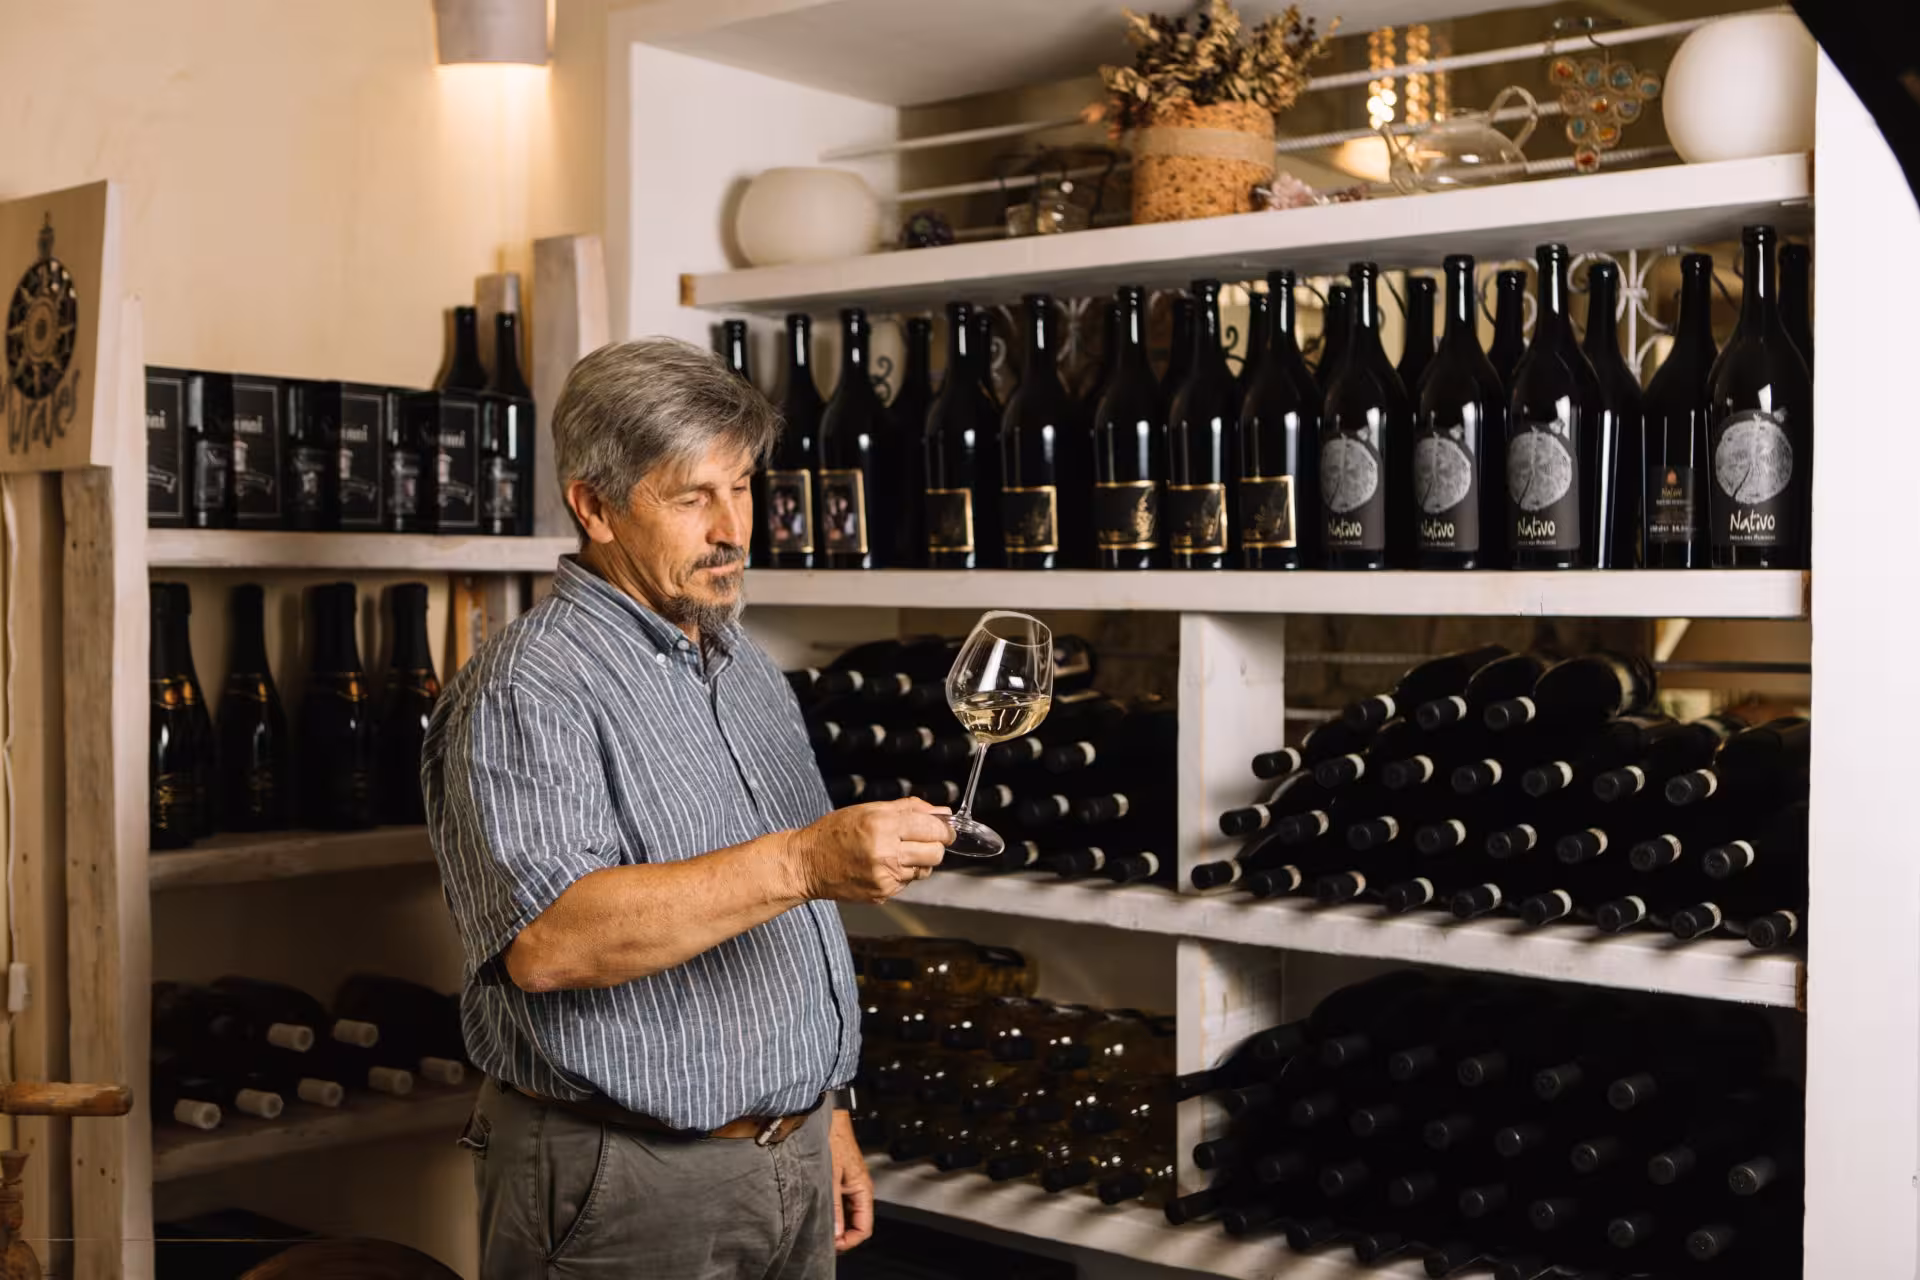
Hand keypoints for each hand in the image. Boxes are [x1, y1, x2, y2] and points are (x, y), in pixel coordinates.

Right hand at [787, 799, 952, 903]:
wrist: (806, 863)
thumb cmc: (835, 832)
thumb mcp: (869, 809)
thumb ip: (910, 809)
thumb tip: (942, 812)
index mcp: (882, 826)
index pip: (933, 830)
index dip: (944, 829)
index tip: (944, 829)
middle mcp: (885, 853)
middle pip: (935, 853)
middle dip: (935, 845)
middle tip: (922, 840)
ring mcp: (884, 877)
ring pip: (924, 870)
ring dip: (918, 861)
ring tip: (895, 852)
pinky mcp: (881, 893)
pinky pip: (907, 882)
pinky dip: (902, 873)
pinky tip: (883, 865)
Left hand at [828, 1109, 873, 1252]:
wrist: (829, 1120)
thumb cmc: (834, 1140)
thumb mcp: (831, 1177)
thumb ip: (834, 1206)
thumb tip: (835, 1232)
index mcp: (863, 1189)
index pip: (865, 1228)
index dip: (850, 1241)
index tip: (833, 1245)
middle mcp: (859, 1189)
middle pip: (857, 1224)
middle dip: (843, 1235)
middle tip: (824, 1240)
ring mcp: (850, 1185)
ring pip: (848, 1215)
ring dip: (836, 1224)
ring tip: (821, 1229)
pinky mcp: (841, 1180)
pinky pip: (841, 1204)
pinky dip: (833, 1213)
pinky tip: (820, 1213)